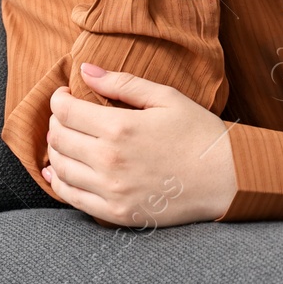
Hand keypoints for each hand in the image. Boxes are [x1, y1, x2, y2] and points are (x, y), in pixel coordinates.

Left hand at [42, 61, 238, 226]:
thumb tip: (85, 70)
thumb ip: (123, 83)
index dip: (58, 99)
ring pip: (61, 168)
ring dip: (55, 151)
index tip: (64, 95)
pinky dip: (59, 183)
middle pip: (59, 138)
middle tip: (66, 116)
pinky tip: (59, 172)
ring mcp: (111, 190)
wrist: (227, 179)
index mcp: (120, 127)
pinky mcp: (115, 213)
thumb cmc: (199, 134)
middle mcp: (109, 160)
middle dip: (56, 122)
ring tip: (65, 140)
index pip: (66, 111)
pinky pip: (72, 198)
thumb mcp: (167, 98)